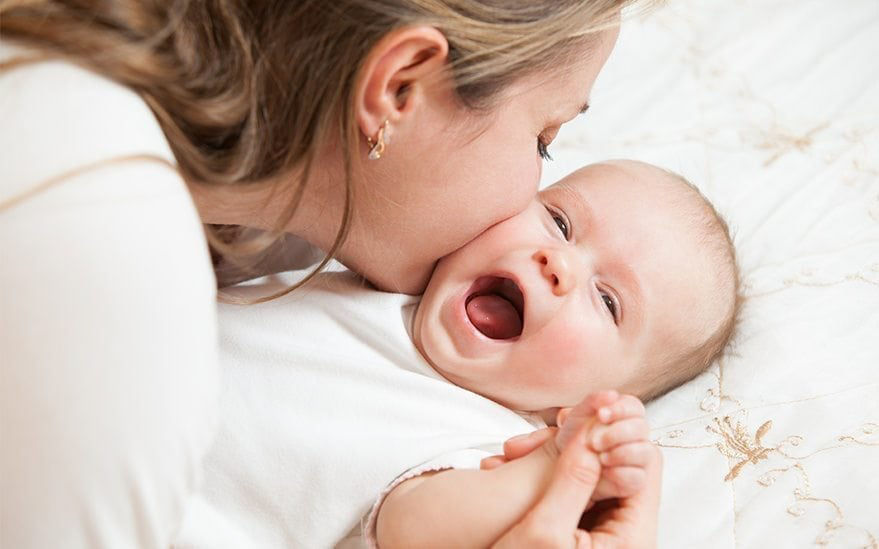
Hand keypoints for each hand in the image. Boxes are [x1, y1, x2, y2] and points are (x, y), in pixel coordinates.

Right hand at [487, 402, 661, 547]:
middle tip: (524, 442)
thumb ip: (573, 478)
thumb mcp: (544, 530)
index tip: (572, 422)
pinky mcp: (588, 534)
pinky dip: (553, 475)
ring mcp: (610, 535)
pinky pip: (580, 490)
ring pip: (596, 475)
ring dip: (558, 458)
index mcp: (634, 539)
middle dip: (577, 446)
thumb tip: (595, 427)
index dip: (612, 436)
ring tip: (510, 453)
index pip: (645, 464)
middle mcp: (630, 536)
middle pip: (620, 466)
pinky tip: (514, 466)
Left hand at [557, 391, 650, 499]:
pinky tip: (604, 472)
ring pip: (646, 452)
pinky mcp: (631, 482)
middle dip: (619, 432)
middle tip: (594, 441)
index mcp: (621, 418)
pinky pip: (638, 477)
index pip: (634, 407)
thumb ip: (592, 402)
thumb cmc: (569, 441)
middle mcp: (632, 437)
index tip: (601, 414)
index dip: (622, 409)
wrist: (560, 470)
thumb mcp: (575, 418)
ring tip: (599, 457)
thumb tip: (612, 394)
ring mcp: (634, 460)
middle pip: (642, 427)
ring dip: (623, 452)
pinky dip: (621, 473)